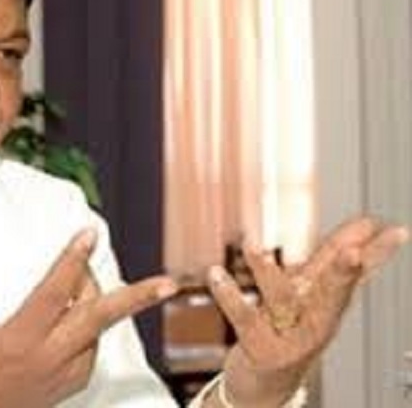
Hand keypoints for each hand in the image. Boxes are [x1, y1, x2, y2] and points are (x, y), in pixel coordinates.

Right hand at [0, 228, 177, 407]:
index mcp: (20, 340)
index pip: (54, 293)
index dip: (72, 261)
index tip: (88, 233)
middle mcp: (49, 357)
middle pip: (99, 319)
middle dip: (137, 298)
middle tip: (169, 283)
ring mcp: (62, 374)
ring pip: (97, 333)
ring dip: (103, 304)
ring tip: (86, 278)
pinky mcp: (67, 386)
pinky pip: (91, 353)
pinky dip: (92, 330)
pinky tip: (80, 315)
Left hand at [208, 217, 408, 406]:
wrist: (265, 384)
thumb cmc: (291, 330)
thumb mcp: (314, 293)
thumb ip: (334, 258)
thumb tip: (368, 223)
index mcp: (327, 303)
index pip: (354, 273)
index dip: (374, 252)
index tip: (395, 231)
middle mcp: (312, 320)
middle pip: (331, 294)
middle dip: (343, 274)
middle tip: (354, 253)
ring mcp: (288, 337)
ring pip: (281, 301)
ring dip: (266, 272)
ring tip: (252, 244)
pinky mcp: (260, 347)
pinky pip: (243, 318)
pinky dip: (228, 296)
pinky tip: (215, 272)